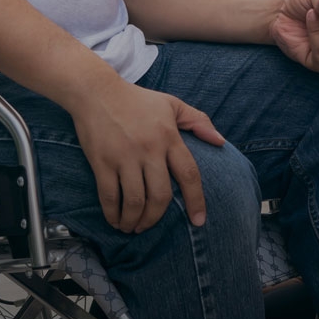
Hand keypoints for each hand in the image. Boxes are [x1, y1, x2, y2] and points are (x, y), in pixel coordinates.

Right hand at [71, 78, 224, 233]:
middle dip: (156, 218)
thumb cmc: (137, 99)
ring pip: (136, 201)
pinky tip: (115, 220)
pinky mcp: (102, 161)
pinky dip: (113, 214)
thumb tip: (221, 141)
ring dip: (135, 221)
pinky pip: (110, 196)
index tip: (198, 221)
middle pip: (161, 196)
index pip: (189, 174)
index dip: (196, 200)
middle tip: (149, 226)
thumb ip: (198, 121)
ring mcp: (125, 156)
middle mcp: (149, 149)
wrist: (97, 91)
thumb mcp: (171, 104)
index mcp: (169, 136)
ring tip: (132, 226)